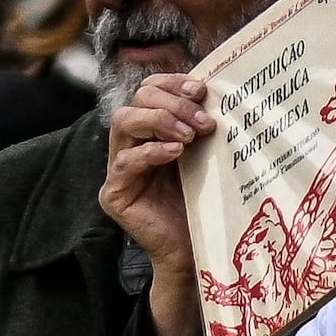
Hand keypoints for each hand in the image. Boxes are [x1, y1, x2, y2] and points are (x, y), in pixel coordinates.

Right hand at [100, 73, 214, 335]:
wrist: (198, 252)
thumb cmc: (207, 204)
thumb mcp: (206, 157)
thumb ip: (202, 127)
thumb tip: (221, 91)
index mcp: (150, 131)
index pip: (148, 90)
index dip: (171, 83)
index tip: (201, 89)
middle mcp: (129, 145)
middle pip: (135, 101)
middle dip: (170, 104)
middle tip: (202, 121)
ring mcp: (118, 169)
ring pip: (123, 123)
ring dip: (159, 122)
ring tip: (189, 136)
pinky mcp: (114, 194)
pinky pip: (125, 162)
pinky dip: (151, 152)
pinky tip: (175, 153)